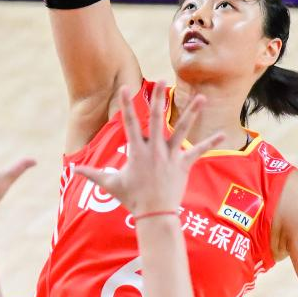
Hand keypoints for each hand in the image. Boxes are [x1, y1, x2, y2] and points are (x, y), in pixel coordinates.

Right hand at [74, 82, 222, 215]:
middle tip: (162, 82)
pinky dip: (210, 143)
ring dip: (192, 113)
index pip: (129, 124)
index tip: (126, 89)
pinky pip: (198, 151)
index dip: (127, 106)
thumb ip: (94, 174)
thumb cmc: (132, 199)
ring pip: (182, 130)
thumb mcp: (111, 185)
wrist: (155, 215)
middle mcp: (154, 150)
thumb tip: (74, 169)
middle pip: (157, 119)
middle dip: (159, 99)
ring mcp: (170, 156)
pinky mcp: (183, 164)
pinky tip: (223, 134)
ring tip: (201, 98)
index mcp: (137, 151)